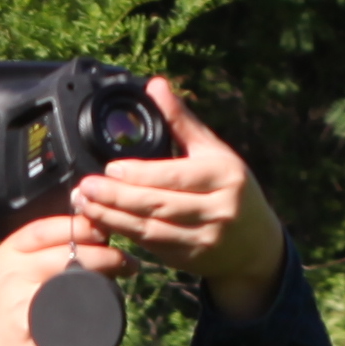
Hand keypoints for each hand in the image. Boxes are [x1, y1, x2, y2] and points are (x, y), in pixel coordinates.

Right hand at [0, 208, 132, 345]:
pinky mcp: (28, 328)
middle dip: (104, 253)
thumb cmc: (0, 320)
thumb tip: (85, 240)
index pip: (50, 227)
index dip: (84, 226)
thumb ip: (36, 257)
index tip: (109, 231)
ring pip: (71, 278)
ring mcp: (19, 299)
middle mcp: (11, 270)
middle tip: (128, 262)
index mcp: (8, 252)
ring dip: (105, 276)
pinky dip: (91, 309)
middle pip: (67, 252)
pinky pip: (68, 313)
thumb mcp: (9, 276)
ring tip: (124, 277)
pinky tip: (107, 309)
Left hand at [77, 81, 285, 317]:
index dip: (140, 174)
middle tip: (86, 187)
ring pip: (152, 230)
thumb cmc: (232, 189)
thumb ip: (182, 121)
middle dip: (117, 197)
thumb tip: (155, 85)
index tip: (110, 167)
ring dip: (114, 218)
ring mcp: (205, 239)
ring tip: (86, 205)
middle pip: (159, 204)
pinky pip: (153, 247)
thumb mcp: (215, 152)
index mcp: (225, 177)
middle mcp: (219, 210)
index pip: (175, 176)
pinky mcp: (192, 260)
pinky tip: (105, 223)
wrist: (258, 244)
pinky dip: (127, 235)